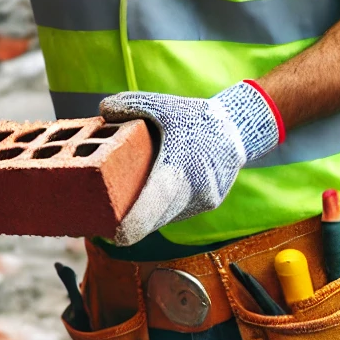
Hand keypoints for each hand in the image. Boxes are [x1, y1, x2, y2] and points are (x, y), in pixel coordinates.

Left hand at [100, 81, 282, 245]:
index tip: (109, 234)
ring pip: (166, 218)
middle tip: (105, 221)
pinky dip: (163, 209)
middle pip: (153, 220)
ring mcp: (203, 201)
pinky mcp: (209, 204)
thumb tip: (102, 110)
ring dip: (147, 217)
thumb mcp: (163, 105)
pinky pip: (179, 212)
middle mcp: (193, 192)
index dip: (127, 228)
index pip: (149, 210)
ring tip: (122, 211)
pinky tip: (149, 200)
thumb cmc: (196, 117)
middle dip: (129, 225)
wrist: (237, 128)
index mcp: (178, 169)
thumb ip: (131, 105)